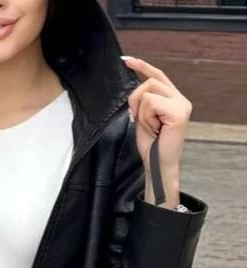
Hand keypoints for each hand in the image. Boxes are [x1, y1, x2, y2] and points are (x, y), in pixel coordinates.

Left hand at [121, 56, 191, 175]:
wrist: (158, 165)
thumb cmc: (152, 146)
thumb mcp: (143, 118)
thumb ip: (143, 101)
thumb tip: (133, 88)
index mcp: (174, 99)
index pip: (157, 75)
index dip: (142, 66)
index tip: (126, 61)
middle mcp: (181, 99)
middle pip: (150, 81)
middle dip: (136, 100)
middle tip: (138, 120)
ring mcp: (182, 105)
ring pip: (148, 91)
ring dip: (141, 111)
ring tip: (150, 126)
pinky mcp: (179, 112)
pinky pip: (150, 102)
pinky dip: (145, 117)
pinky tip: (154, 128)